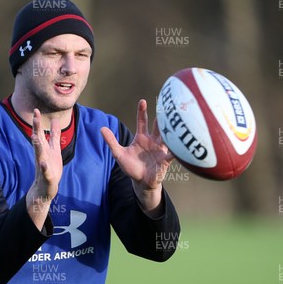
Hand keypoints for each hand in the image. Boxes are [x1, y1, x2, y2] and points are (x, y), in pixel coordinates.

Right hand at [26, 109, 62, 229]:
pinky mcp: (47, 178)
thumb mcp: (54, 149)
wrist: (44, 189)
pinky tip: (44, 163)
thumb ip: (54, 136)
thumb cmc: (50, 168)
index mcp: (44, 150)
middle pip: (38, 141)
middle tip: (35, 118)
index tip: (36, 110)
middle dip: (36, 129)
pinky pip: (46, 172)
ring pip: (39, 155)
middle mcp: (41, 156)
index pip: (39, 134)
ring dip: (38, 146)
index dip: (38, 123)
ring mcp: (43, 167)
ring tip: (36, 137)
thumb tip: (55, 121)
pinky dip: (45, 168)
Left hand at [101, 99, 173, 215]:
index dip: (142, 111)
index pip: (142, 121)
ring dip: (171, 129)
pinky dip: (177, 151)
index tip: (142, 101)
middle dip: (161, 116)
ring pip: (167, 136)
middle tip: (165, 105)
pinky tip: (180, 146)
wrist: (141, 182)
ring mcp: (160, 149)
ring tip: (176, 119)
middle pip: (157, 125)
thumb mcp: (119, 154)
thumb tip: (101, 128)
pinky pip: (173, 154)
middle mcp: (153, 140)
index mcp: (142, 137)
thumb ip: (111, 141)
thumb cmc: (131, 167)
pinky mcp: (165, 160)